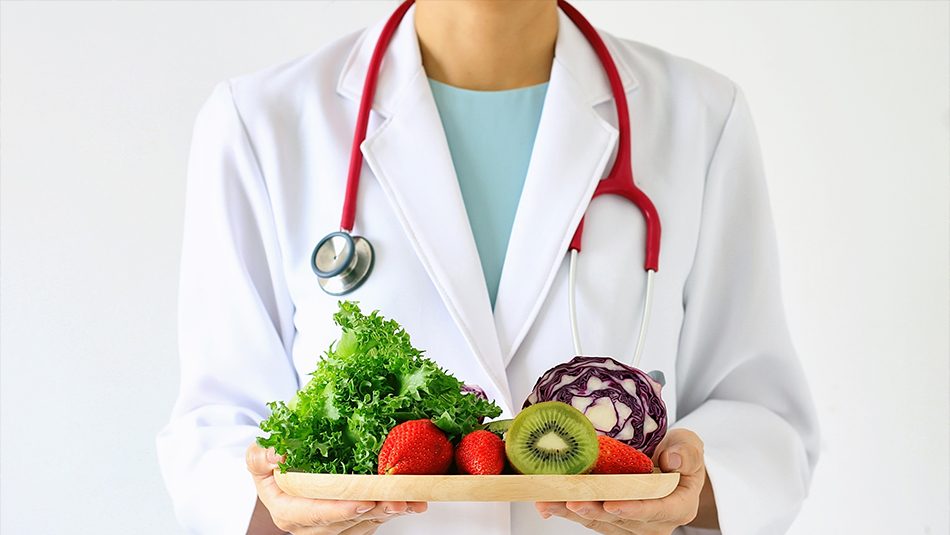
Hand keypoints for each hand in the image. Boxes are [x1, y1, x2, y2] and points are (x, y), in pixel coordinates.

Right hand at [246, 443, 427, 534]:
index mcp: (288, 513)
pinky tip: (411, 502)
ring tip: (408, 500)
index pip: (315, 515)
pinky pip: (374, 519)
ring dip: (388, 513)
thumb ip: (261, 457)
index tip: (360, 501)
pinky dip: (393, 510)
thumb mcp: (259, 457)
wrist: (284, 469)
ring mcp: (333, 526)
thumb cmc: (273, 465)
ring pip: (364, 523)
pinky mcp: (351, 522)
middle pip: (346, 522)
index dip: (339, 510)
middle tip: (394, 499)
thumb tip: (275, 454)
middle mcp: (312, 526)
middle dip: (372, 511)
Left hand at [535, 429, 705, 534]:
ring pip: (599, 521)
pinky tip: (546, 503)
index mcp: (677, 506)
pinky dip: (566, 510)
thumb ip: (687, 452)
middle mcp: (653, 521)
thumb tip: (670, 460)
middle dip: (593, 510)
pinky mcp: (610, 520)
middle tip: (570, 500)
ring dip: (572, 512)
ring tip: (549, 500)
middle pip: (620, 519)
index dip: (632, 508)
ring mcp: (630, 523)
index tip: (611, 503)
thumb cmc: (679, 456)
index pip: (655, 511)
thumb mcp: (690, 446)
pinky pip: (588, 518)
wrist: (669, 467)